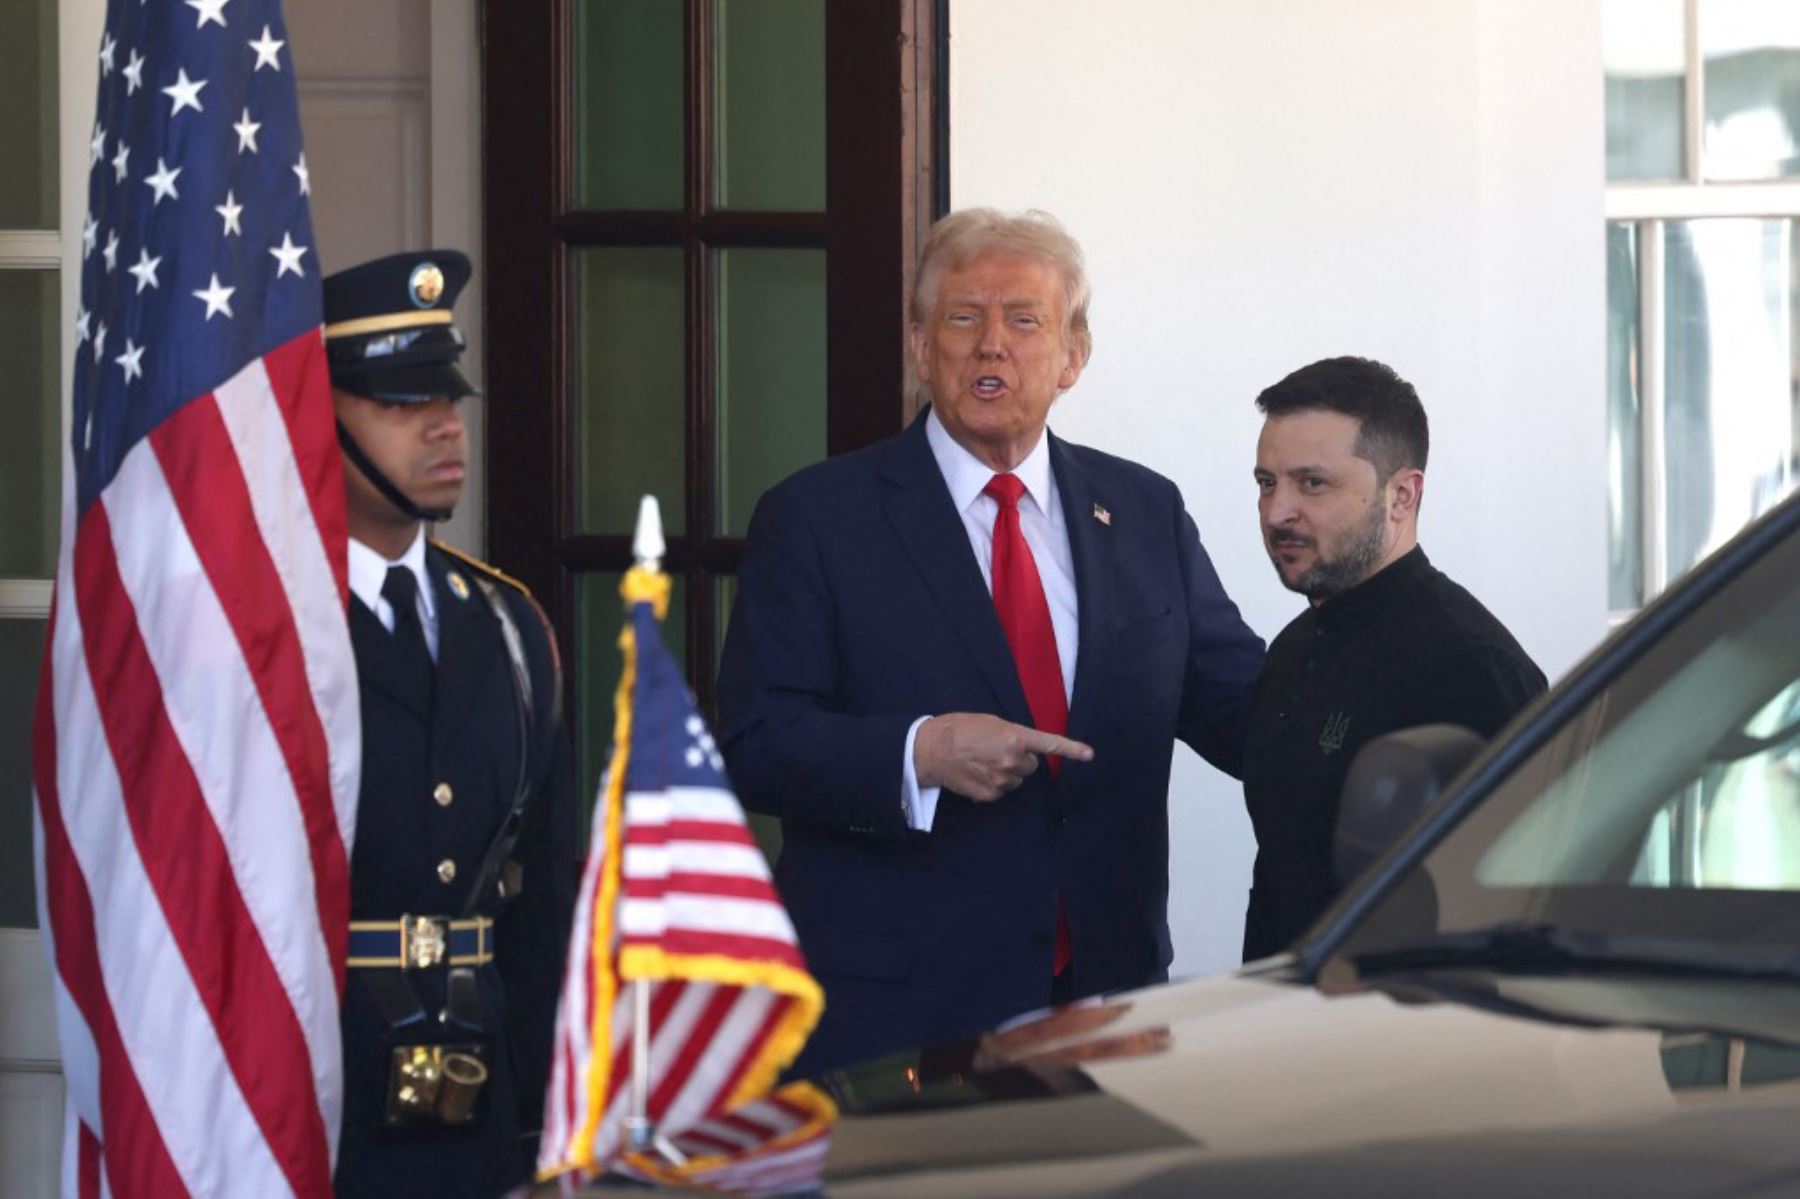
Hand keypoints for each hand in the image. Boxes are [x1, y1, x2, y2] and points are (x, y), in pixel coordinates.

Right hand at [913, 713, 1093, 800]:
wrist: (930, 750)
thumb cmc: (958, 729)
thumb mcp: (990, 722)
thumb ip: (1012, 734)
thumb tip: (1023, 748)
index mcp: (1014, 737)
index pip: (1050, 745)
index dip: (1072, 750)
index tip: (1089, 755)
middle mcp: (1012, 760)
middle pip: (1031, 765)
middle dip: (1020, 759)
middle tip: (998, 751)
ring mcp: (1002, 779)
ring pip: (1017, 779)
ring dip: (1007, 772)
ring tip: (983, 761)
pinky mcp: (991, 794)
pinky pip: (1002, 790)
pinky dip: (994, 784)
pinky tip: (977, 773)